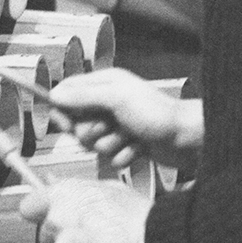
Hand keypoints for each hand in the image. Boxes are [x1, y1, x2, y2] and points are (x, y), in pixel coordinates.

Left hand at [17, 178, 155, 242]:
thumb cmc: (142, 218)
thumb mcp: (110, 189)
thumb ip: (78, 190)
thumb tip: (60, 188)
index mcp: (65, 195)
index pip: (29, 206)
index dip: (40, 214)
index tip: (46, 219)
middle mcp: (58, 220)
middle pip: (45, 235)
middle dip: (63, 240)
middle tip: (89, 242)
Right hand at [48, 68, 201, 172]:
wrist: (186, 139)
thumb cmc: (157, 113)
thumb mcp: (116, 98)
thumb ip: (83, 96)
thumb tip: (55, 94)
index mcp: (105, 85)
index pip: (69, 94)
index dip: (63, 111)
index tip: (66, 124)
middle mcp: (109, 104)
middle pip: (78, 124)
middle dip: (92, 133)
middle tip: (110, 127)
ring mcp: (118, 125)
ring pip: (94, 144)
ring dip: (111, 145)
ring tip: (129, 137)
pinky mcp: (127, 144)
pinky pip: (110, 157)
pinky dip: (124, 155)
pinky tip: (139, 147)